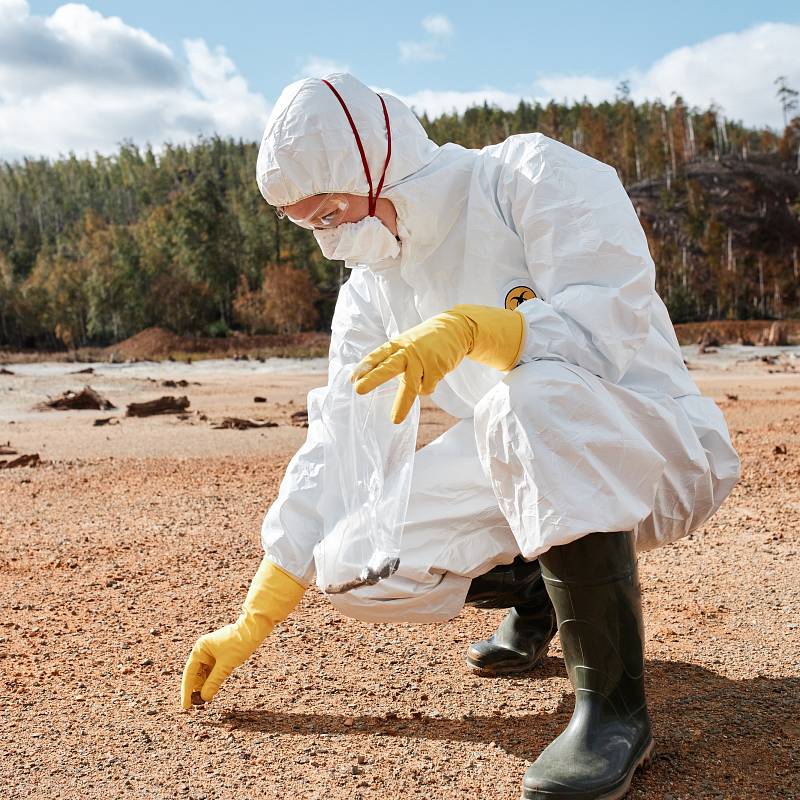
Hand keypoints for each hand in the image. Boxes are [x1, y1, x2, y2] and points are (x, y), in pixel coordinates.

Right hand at [180, 558, 304, 708]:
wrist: (254, 629)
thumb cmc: (239, 644)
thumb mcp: (226, 665)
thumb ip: (214, 681)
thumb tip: (204, 697)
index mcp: (200, 648)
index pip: (190, 673)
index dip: (186, 690)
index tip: (185, 706)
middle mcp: (203, 650)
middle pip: (195, 674)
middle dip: (195, 689)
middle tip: (194, 706)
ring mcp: (210, 653)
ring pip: (203, 674)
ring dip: (203, 686)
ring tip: (202, 701)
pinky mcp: (219, 656)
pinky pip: (211, 671)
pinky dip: (210, 681)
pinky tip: (210, 691)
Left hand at [352, 304, 524, 422]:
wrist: (455, 330)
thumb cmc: (425, 342)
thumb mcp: (406, 344)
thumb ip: (392, 359)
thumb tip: (372, 379)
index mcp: (396, 345)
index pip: (377, 356)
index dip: (365, 367)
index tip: (353, 378)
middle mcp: (407, 351)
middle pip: (388, 367)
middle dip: (373, 379)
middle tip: (359, 390)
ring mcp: (422, 360)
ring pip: (410, 386)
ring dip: (402, 404)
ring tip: (395, 420)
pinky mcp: (437, 368)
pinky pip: (427, 388)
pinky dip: (427, 386)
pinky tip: (432, 375)